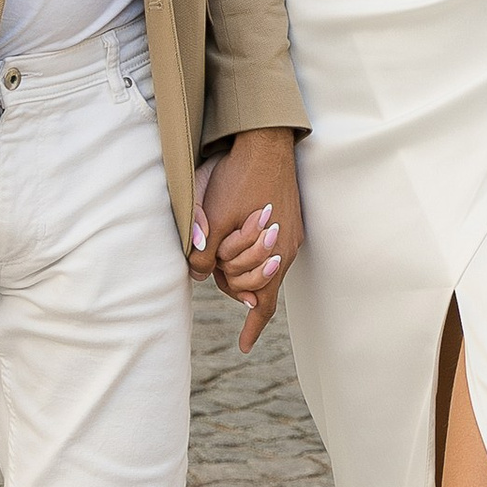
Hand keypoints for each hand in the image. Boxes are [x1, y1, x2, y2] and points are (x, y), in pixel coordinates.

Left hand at [191, 128, 303, 355]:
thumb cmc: (237, 177)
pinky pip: (271, 249)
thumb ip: (204, 249)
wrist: (263, 140)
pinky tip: (245, 243)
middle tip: (213, 259)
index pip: (263, 302)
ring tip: (223, 243)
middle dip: (233, 281)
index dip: (252, 324)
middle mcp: (286, 246)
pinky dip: (254, 254)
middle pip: (256, 284)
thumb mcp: (214, 215)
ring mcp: (290, 232)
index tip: (243, 347)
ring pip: (262, 266)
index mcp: (272, 251)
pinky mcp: (289, 219)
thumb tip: (195, 274)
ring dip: (240, 263)